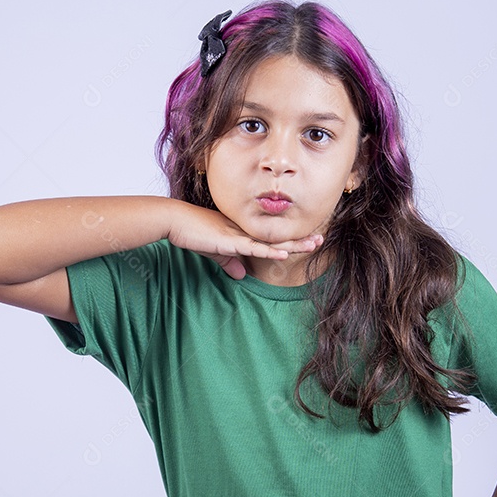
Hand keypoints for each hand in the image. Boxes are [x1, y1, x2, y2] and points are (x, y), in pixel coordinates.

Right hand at [166, 206, 322, 279]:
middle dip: (299, 239)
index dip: (289, 240)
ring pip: (272, 241)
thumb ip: (229, 262)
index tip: (306, 241)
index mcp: (243, 232)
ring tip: (313, 244)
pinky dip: (270, 250)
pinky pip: (254, 247)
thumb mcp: (214, 251)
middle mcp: (245, 231)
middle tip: (319, 240)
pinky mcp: (230, 240)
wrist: (176, 221)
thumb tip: (241, 275)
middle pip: (277, 237)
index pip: (270, 238)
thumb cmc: (192, 233)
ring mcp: (240, 234)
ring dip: (293, 244)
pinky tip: (284, 252)